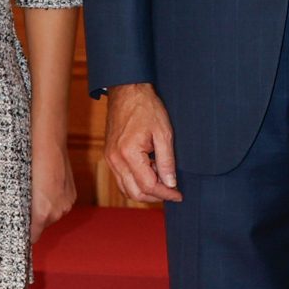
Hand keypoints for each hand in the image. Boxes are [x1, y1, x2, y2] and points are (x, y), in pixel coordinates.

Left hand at [30, 134, 76, 242]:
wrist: (48, 143)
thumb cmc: (29, 163)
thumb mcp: (20, 188)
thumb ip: (22, 207)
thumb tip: (21, 217)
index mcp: (42, 214)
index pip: (33, 237)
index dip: (25, 234)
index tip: (18, 231)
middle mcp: (57, 213)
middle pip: (43, 226)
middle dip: (35, 218)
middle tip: (25, 203)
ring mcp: (66, 204)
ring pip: (53, 215)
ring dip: (46, 208)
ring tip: (37, 192)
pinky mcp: (72, 196)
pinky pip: (61, 205)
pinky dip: (55, 200)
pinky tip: (48, 187)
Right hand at [102, 83, 181, 203]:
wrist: (126, 91)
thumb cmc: (146, 108)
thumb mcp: (164, 133)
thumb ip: (167, 161)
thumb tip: (171, 183)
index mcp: (128, 153)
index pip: (148, 186)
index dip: (166, 193)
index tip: (178, 194)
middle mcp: (115, 160)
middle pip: (135, 193)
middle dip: (155, 196)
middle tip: (172, 190)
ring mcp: (110, 159)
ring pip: (126, 189)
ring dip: (145, 191)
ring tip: (162, 180)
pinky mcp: (109, 156)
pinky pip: (121, 179)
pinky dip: (136, 182)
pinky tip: (150, 172)